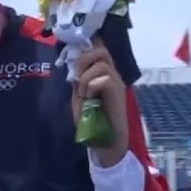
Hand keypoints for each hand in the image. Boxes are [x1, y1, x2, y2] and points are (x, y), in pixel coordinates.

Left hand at [72, 38, 129, 162]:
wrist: (105, 141)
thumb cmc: (93, 121)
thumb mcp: (80, 98)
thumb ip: (78, 82)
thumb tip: (73, 68)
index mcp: (102, 74)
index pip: (98, 50)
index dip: (85, 49)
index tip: (72, 60)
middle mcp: (112, 74)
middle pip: (102, 50)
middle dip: (84, 59)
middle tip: (77, 77)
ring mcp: (116, 82)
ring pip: (102, 63)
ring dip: (86, 77)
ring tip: (83, 93)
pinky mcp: (118, 92)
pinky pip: (105, 78)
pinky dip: (92, 86)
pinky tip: (89, 98)